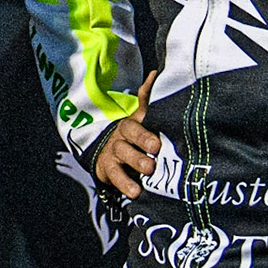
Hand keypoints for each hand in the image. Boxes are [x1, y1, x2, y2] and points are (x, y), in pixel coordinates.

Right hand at [93, 71, 159, 198]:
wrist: (107, 157)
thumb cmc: (133, 139)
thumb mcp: (142, 121)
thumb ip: (148, 101)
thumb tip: (154, 74)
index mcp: (134, 122)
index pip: (140, 112)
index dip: (147, 109)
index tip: (160, 125)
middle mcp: (122, 134)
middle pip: (130, 132)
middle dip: (143, 139)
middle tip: (156, 148)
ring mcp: (114, 151)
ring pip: (123, 153)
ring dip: (135, 161)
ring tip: (149, 170)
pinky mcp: (107, 169)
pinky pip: (115, 176)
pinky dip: (125, 184)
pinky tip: (136, 192)